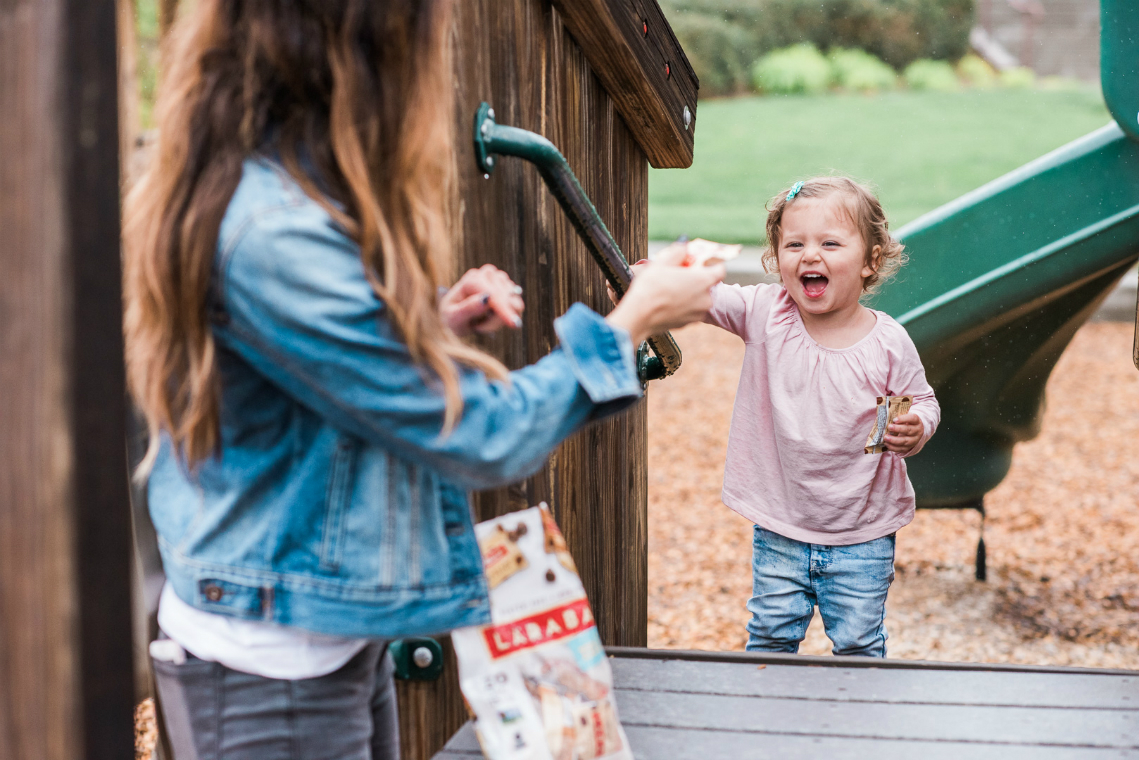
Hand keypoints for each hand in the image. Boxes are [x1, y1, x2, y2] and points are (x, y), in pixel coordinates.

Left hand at [440, 265, 524, 335]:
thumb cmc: (453, 318)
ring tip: (482, 323)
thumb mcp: (454, 318)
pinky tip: (490, 319)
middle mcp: (487, 274)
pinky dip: (505, 317)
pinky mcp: (509, 288)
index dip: (503, 308)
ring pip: (514, 303)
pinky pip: (517, 306)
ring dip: (499, 320)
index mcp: (472, 279)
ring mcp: (500, 279)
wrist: (458, 318)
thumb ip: (468, 308)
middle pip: (505, 299)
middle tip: (478, 329)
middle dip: (496, 320)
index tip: (514, 324)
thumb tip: (486, 298)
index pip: (492, 293)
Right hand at [605, 244, 723, 345]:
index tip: (699, 262)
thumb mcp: (662, 262)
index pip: (720, 269)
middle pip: (707, 284)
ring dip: (689, 293)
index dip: (711, 264)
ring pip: (698, 298)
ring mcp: (697, 313)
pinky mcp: (688, 324)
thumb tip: (684, 245)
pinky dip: (683, 306)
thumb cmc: (650, 288)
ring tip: (670, 289)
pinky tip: (667, 302)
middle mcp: (705, 298)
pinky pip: (689, 310)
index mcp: (703, 280)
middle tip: (679, 274)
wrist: (638, 316)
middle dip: (696, 279)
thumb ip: (678, 251)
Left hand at [884, 412, 923, 453]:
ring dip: (894, 440)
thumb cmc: (906, 422)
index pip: (912, 418)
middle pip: (908, 430)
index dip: (903, 419)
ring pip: (905, 441)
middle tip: (889, 427)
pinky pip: (901, 449)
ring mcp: (914, 440)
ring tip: (885, 437)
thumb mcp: (904, 417)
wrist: (914, 431)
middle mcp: (917, 431)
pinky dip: (893, 447)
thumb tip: (885, 416)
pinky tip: (887, 444)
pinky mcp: (909, 447)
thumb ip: (897, 416)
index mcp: (916, 421)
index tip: (894, 419)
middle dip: (898, 429)